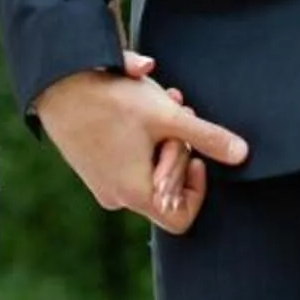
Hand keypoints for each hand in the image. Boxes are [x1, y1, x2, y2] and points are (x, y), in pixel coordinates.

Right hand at [36, 64, 246, 235]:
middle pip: (165, 187)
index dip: (197, 189)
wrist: (57, 81)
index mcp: (136, 194)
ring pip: (146, 168)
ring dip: (161, 138)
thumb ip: (208, 137)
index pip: (181, 218)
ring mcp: (99, 182)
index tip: (196, 155)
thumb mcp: (168, 117)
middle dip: (179, 149)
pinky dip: (139, 136)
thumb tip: (242, 155)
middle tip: (178, 112)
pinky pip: (125, 160)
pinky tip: (138, 105)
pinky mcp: (88, 164)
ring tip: (160, 102)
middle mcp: (115, 197)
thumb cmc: (111, 100)